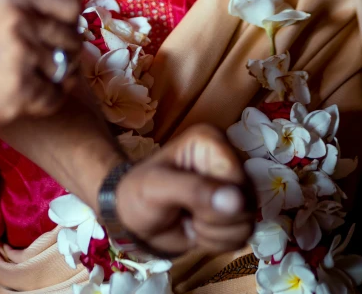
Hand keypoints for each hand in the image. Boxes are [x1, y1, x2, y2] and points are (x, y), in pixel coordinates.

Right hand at [0, 0, 81, 134]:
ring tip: (33, 81)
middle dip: (65, 55)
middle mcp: (20, 20)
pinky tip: (28, 99)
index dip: (71, 23)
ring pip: (67, 70)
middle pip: (72, 39)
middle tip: (45, 64)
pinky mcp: (22, 89)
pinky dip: (46, 102)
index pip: (70, 4)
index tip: (61, 33)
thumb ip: (33, 3)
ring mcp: (22, 55)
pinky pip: (56, 97)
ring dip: (56, 80)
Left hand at [115, 124, 255, 256]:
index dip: (216, 200)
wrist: (135, 218)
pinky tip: (197, 228)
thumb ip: (194, 190)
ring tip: (189, 219)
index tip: (189, 203)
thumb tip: (237, 199)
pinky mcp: (236, 212)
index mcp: (211, 141)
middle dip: (213, 218)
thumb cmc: (139, 193)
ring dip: (213, 231)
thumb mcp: (156, 187)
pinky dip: (217, 241)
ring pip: (248, 222)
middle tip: (186, 212)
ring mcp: (234, 187)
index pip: (237, 178)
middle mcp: (228, 160)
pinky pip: (243, 236)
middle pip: (247, 202)